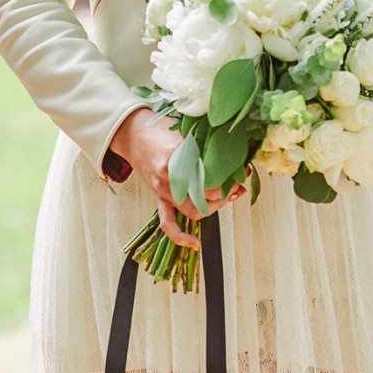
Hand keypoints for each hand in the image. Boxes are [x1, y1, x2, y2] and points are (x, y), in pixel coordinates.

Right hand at [110, 109, 246, 248]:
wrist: (133, 134)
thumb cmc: (161, 129)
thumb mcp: (186, 130)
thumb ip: (208, 145)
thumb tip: (236, 156)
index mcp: (176, 158)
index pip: (207, 177)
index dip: (227, 179)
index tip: (240, 173)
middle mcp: (169, 179)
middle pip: (203, 197)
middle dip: (224, 195)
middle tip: (236, 186)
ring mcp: (163, 191)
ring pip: (192, 211)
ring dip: (213, 208)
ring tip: (227, 199)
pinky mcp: (159, 198)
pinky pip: (167, 222)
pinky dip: (180, 236)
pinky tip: (194, 244)